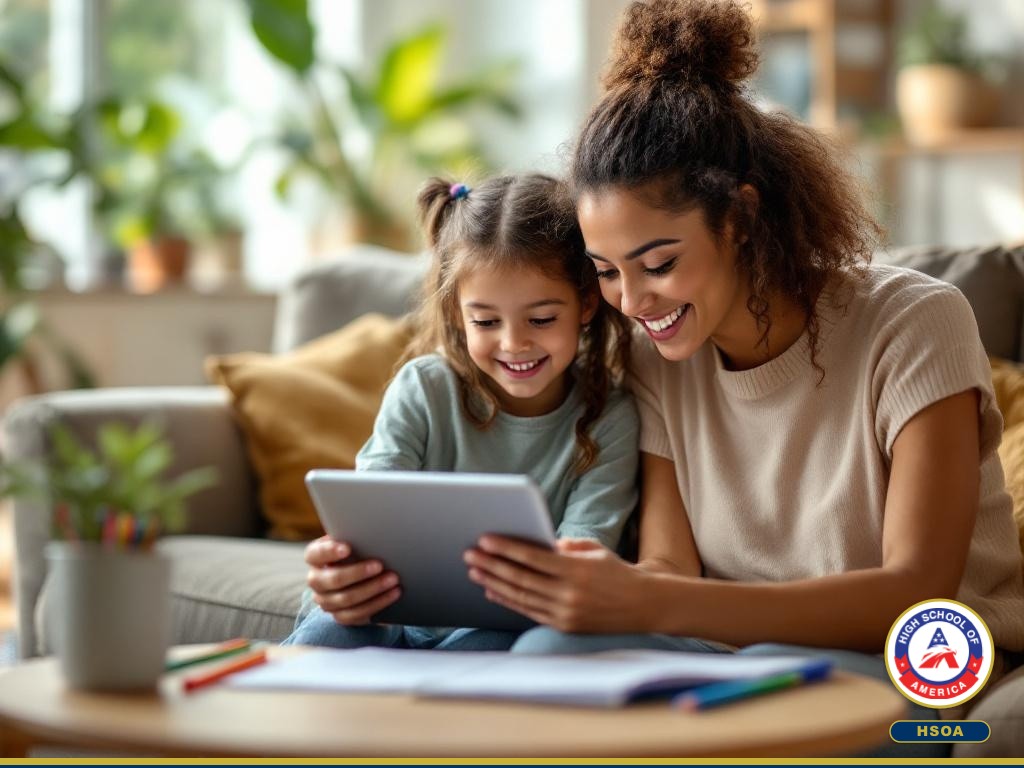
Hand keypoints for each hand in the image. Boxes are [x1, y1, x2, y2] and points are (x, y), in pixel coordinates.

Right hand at [304, 535, 400, 624]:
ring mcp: (326, 601)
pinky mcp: (340, 616)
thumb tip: (368, 529)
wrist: (359, 576)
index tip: (348, 548)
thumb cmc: (356, 551)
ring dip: (373, 589)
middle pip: (333, 580)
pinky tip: (393, 594)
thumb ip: (354, 537)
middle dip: (358, 572)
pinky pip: (357, 614)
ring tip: (392, 579)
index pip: (315, 554)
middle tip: (380, 565)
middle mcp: (317, 581)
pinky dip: (378, 603)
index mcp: (315, 558)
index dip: (330, 551)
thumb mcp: (352, 541)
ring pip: (347, 599)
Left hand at [463, 536, 656, 632]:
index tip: (485, 540)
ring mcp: (565, 613)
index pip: (532, 558)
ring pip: (520, 597)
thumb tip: (538, 544)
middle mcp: (569, 594)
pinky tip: (493, 591)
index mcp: (577, 570)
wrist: (644, 606)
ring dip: (494, 583)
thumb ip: (566, 546)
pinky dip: (508, 601)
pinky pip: (529, 612)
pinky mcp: (564, 626)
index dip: (506, 549)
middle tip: (470, 554)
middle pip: (520, 578)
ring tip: (475, 571)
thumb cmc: (617, 572)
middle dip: (491, 565)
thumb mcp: (595, 551)